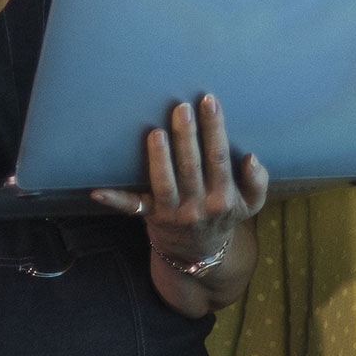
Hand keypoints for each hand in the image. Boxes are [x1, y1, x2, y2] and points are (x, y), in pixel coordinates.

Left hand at [92, 94, 267, 265]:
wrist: (200, 254)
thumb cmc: (224, 215)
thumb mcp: (251, 203)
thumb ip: (258, 181)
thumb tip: (251, 158)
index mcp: (224, 197)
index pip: (219, 157)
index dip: (215, 128)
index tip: (210, 101)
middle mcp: (198, 205)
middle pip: (191, 165)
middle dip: (187, 135)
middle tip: (182, 108)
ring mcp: (173, 213)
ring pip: (164, 182)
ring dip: (159, 158)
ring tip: (156, 133)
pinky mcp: (151, 217)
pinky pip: (132, 208)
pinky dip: (115, 200)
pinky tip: (97, 191)